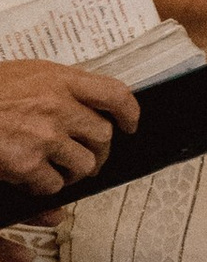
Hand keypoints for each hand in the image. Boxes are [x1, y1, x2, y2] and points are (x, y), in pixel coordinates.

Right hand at [0, 63, 140, 194]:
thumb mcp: (22, 74)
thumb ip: (55, 86)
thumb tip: (85, 105)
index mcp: (57, 78)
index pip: (114, 94)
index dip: (129, 113)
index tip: (129, 125)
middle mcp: (56, 105)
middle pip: (102, 136)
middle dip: (97, 152)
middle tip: (85, 158)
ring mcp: (43, 135)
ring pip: (84, 165)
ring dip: (73, 172)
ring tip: (56, 169)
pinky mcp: (27, 163)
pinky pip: (53, 185)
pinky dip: (43, 187)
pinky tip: (27, 177)